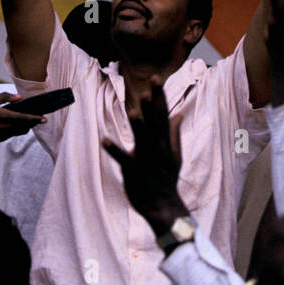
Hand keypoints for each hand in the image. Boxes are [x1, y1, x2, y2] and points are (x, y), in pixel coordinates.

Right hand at [0, 92, 44, 144]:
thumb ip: (4, 97)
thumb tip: (19, 97)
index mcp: (1, 116)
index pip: (22, 118)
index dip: (34, 118)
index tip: (44, 119)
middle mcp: (3, 127)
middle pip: (24, 126)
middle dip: (33, 123)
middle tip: (40, 118)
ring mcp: (2, 135)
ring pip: (19, 132)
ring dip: (26, 126)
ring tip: (31, 120)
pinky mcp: (0, 140)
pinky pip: (13, 134)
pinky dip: (18, 129)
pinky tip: (19, 124)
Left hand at [103, 79, 185, 235]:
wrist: (164, 207)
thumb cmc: (167, 178)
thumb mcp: (175, 154)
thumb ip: (174, 132)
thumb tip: (178, 113)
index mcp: (165, 142)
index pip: (163, 114)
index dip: (159, 96)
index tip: (156, 78)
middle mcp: (158, 148)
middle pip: (154, 124)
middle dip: (151, 107)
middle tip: (147, 90)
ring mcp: (147, 160)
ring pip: (142, 140)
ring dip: (138, 127)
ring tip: (133, 112)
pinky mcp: (135, 172)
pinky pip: (124, 160)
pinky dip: (115, 151)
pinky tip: (105, 141)